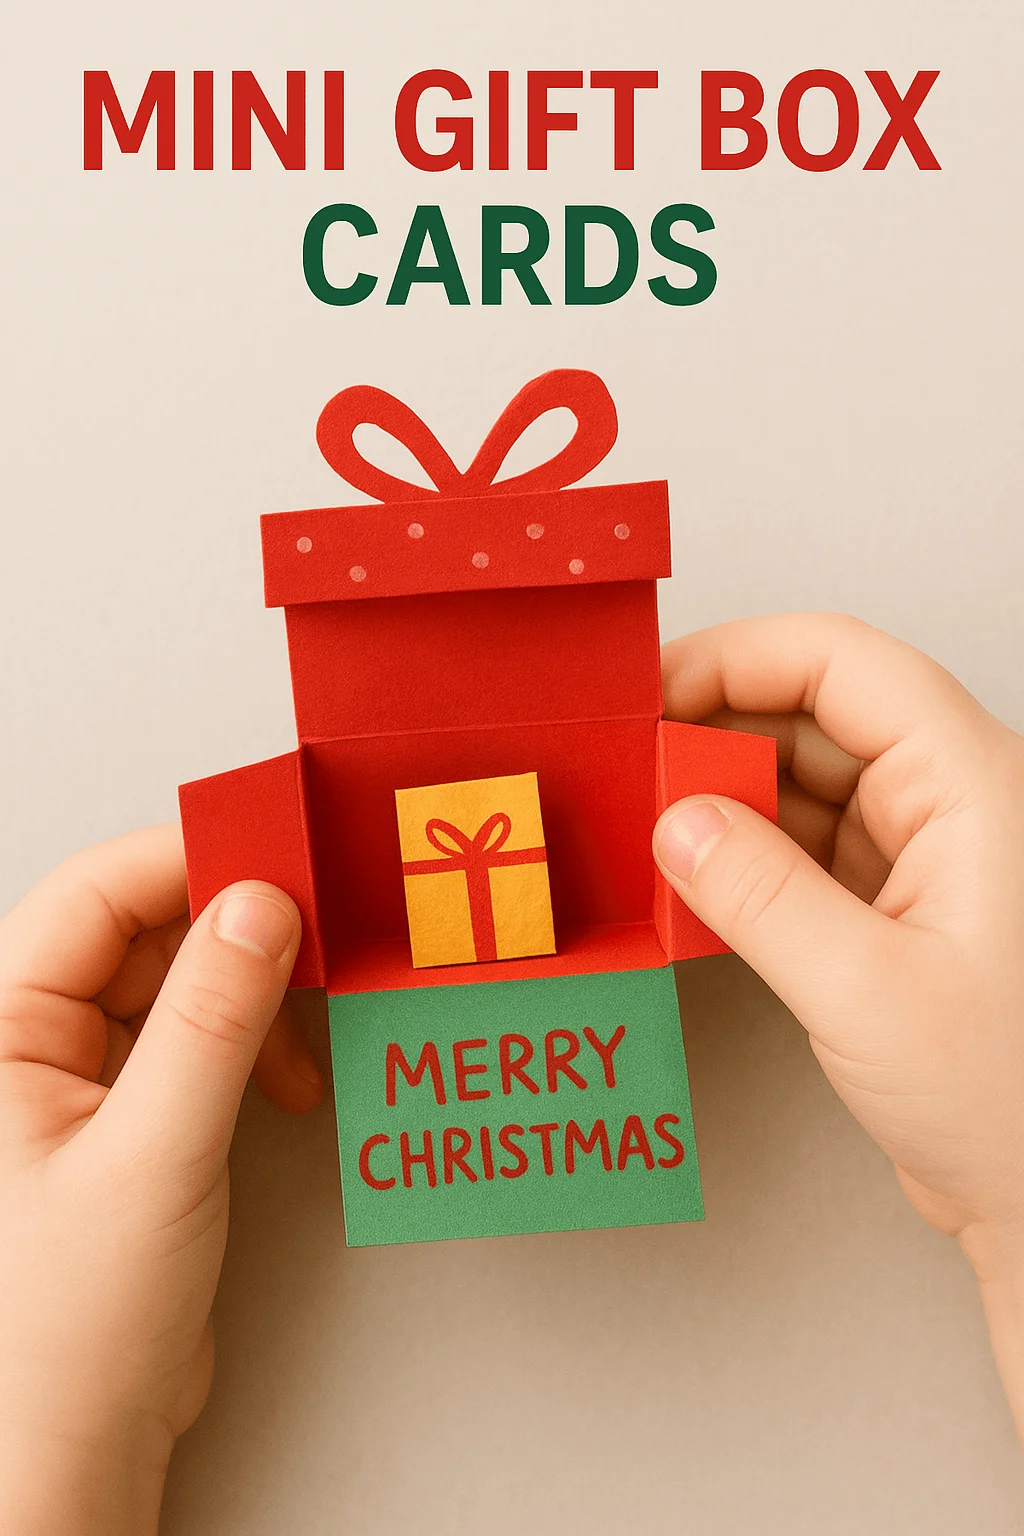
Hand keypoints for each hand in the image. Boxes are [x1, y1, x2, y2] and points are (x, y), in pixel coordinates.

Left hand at [0, 826, 316, 1534]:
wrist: (72, 1450)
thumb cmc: (63, 1331)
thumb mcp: (153, 1156)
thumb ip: (212, 1022)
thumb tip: (261, 908)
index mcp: (1, 1031)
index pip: (96, 897)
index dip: (190, 862)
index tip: (280, 854)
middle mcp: (35, 1041)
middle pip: (146, 928)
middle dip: (239, 930)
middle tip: (320, 933)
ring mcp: (87, 1078)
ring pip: (182, 980)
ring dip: (257, 993)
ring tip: (308, 1028)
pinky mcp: (137, 1116)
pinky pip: (201, 1037)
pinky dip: (257, 1041)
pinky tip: (291, 1073)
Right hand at [654, 614, 1023, 1435]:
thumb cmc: (1011, 1101)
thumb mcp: (867, 990)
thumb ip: (759, 895)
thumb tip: (677, 822)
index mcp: (971, 787)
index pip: (846, 665)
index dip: (742, 658)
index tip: (658, 689)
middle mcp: (949, 805)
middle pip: (816, 717)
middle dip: (717, 732)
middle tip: (635, 768)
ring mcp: (920, 858)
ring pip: (803, 783)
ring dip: (724, 798)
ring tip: (650, 826)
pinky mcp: (892, 912)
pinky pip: (803, 849)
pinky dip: (744, 858)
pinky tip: (693, 882)